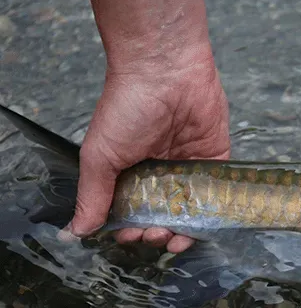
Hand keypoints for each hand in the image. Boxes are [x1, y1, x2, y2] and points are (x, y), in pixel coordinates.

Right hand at [66, 56, 229, 253]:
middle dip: (158, 232)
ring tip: (176, 237)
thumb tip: (77, 232)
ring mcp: (189, 166)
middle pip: (164, 215)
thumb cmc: (126, 107)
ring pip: (191, 209)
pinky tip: (206, 224)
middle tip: (155, 234)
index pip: (132, 211)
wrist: (166, 71)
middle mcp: (160, 172)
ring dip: (184, 230)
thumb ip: (93, 195)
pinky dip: (214, 210)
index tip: (130, 235)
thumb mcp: (100, 156)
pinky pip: (217, 191)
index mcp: (129, 171)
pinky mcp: (215, 157)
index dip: (131, 229)